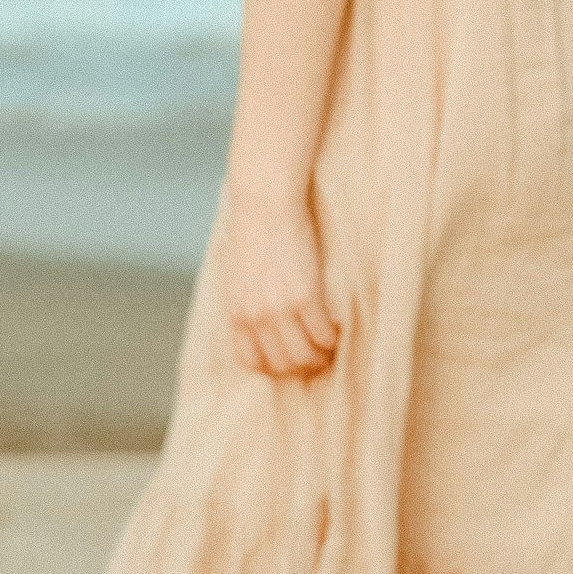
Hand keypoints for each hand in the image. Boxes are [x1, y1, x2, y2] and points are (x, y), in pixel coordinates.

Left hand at [215, 186, 339, 379]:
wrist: (264, 205)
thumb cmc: (250, 232)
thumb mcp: (236, 274)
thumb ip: (244, 301)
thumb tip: (256, 319)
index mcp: (236, 312)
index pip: (252, 362)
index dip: (273, 368)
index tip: (288, 359)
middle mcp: (256, 317)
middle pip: (282, 365)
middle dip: (300, 367)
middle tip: (315, 355)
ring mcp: (280, 309)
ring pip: (304, 356)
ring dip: (320, 357)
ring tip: (328, 345)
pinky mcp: (306, 296)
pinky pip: (323, 335)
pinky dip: (333, 339)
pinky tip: (337, 328)